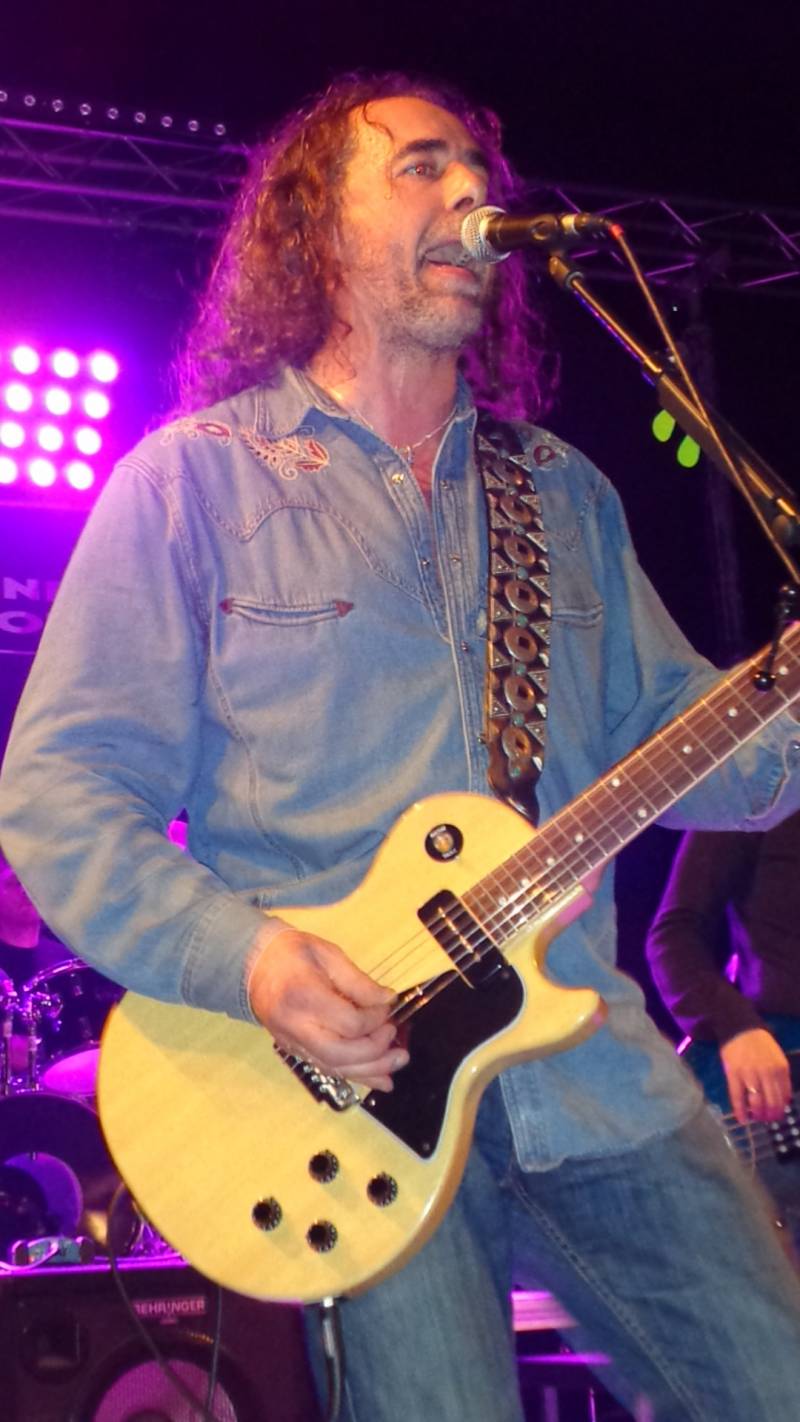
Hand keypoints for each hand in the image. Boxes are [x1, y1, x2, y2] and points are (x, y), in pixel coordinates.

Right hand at [248, 925, 408, 1091]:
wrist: (253, 965)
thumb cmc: (292, 953)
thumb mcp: (328, 955)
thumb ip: (359, 981)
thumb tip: (388, 1000)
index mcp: (305, 997)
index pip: (349, 1023)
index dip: (376, 1019)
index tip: (389, 1008)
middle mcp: (296, 1027)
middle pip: (340, 1053)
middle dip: (375, 1052)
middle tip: (396, 1039)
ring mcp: (293, 1043)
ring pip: (335, 1067)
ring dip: (371, 1071)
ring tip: (397, 1063)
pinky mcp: (295, 1051)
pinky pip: (327, 1069)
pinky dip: (355, 1075)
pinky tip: (379, 1077)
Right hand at [720, 1027, 791, 1123]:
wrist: (738, 1026)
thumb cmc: (758, 1040)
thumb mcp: (777, 1055)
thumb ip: (781, 1074)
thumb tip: (783, 1097)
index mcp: (780, 1068)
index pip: (785, 1095)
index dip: (781, 1108)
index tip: (778, 1114)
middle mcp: (767, 1073)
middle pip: (772, 1102)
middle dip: (771, 1115)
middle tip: (767, 1119)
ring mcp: (750, 1075)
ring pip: (757, 1102)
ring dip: (758, 1115)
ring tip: (756, 1119)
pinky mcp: (734, 1075)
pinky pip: (738, 1097)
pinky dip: (740, 1111)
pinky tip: (742, 1119)